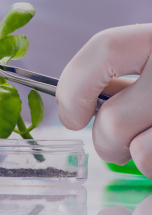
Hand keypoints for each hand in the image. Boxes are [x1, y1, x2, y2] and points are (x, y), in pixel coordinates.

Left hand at [56, 24, 151, 178]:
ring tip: (144, 143)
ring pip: (140, 151)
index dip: (74, 87)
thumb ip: (121, 79)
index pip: (105, 48)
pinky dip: (151, 166)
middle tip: (112, 141)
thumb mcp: (148, 67)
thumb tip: (78, 107)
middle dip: (103, 140)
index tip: (71, 116)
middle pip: (114, 118)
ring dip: (132, 155)